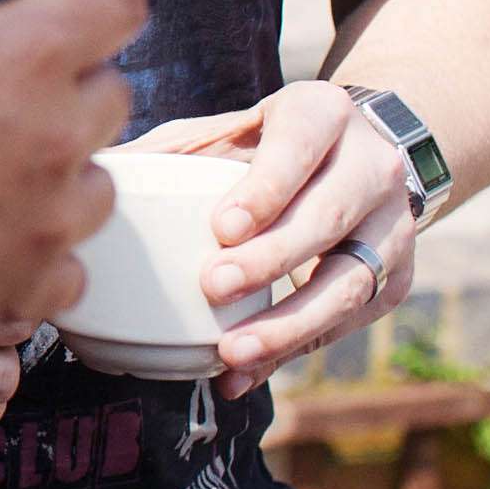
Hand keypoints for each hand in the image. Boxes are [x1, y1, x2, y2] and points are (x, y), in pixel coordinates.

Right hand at [0, 0, 137, 340]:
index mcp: (17, 56)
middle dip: (75, 86)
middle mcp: (55, 134)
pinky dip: (44, 258)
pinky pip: (69, 269)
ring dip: (68, 173)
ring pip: (103, 185)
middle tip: (14, 90)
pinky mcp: (31, 287)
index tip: (69, 2)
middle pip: (115, 93)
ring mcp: (52, 219)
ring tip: (9, 173)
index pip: (115, 3)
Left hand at [139, 80, 418, 397]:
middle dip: (272, 257)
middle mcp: (374, 166)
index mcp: (326, 114)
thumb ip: (173, 148)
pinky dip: (293, 352)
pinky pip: (346, 324)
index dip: (266, 187)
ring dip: (290, 323)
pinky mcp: (395, 280)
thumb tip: (94, 171)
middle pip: (329, 216)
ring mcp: (394, 227)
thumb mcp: (230, 128)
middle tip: (214, 285)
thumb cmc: (272, 143)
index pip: (301, 146)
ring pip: (351, 282)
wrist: (361, 156)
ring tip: (232, 352)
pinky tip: (244, 373)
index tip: (222, 226)